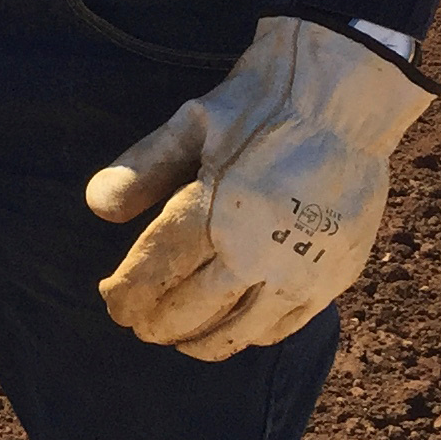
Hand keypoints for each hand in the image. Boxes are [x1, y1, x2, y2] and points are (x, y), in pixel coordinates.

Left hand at [85, 16, 432, 359]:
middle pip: (190, 310)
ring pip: (238, 331)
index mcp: (212, 212)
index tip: (110, 302)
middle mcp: (256, 252)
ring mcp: (301, 270)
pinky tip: (234, 331)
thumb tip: (95, 207)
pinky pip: (286, 326)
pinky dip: (252, 336)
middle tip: (137, 326)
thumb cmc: (260, 103)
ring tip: (178, 339)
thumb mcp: (191, 122)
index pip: (155, 273)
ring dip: (200, 341)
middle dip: (155, 323)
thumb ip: (143, 169)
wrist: (345, 97)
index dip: (127, 295)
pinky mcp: (337, 275)